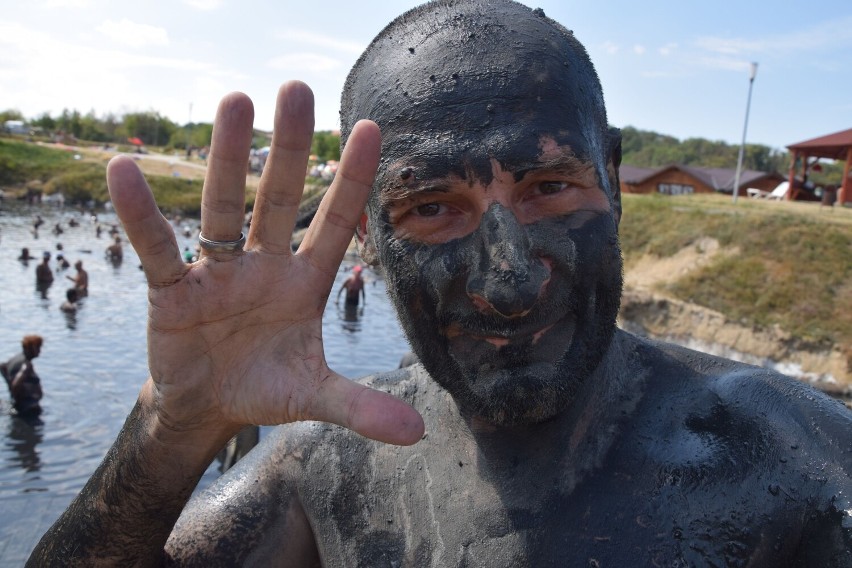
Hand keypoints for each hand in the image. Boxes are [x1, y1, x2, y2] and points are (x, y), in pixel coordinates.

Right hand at [107, 82, 423, 445]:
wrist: (208, 406)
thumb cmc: (265, 387)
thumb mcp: (313, 397)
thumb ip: (359, 406)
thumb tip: (416, 433)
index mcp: (304, 282)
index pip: (334, 222)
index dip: (352, 179)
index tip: (371, 126)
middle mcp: (264, 265)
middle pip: (279, 198)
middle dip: (289, 149)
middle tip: (297, 89)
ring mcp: (218, 273)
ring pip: (223, 209)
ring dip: (227, 160)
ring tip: (233, 102)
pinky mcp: (173, 292)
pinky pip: (158, 249)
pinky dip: (143, 216)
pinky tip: (125, 171)